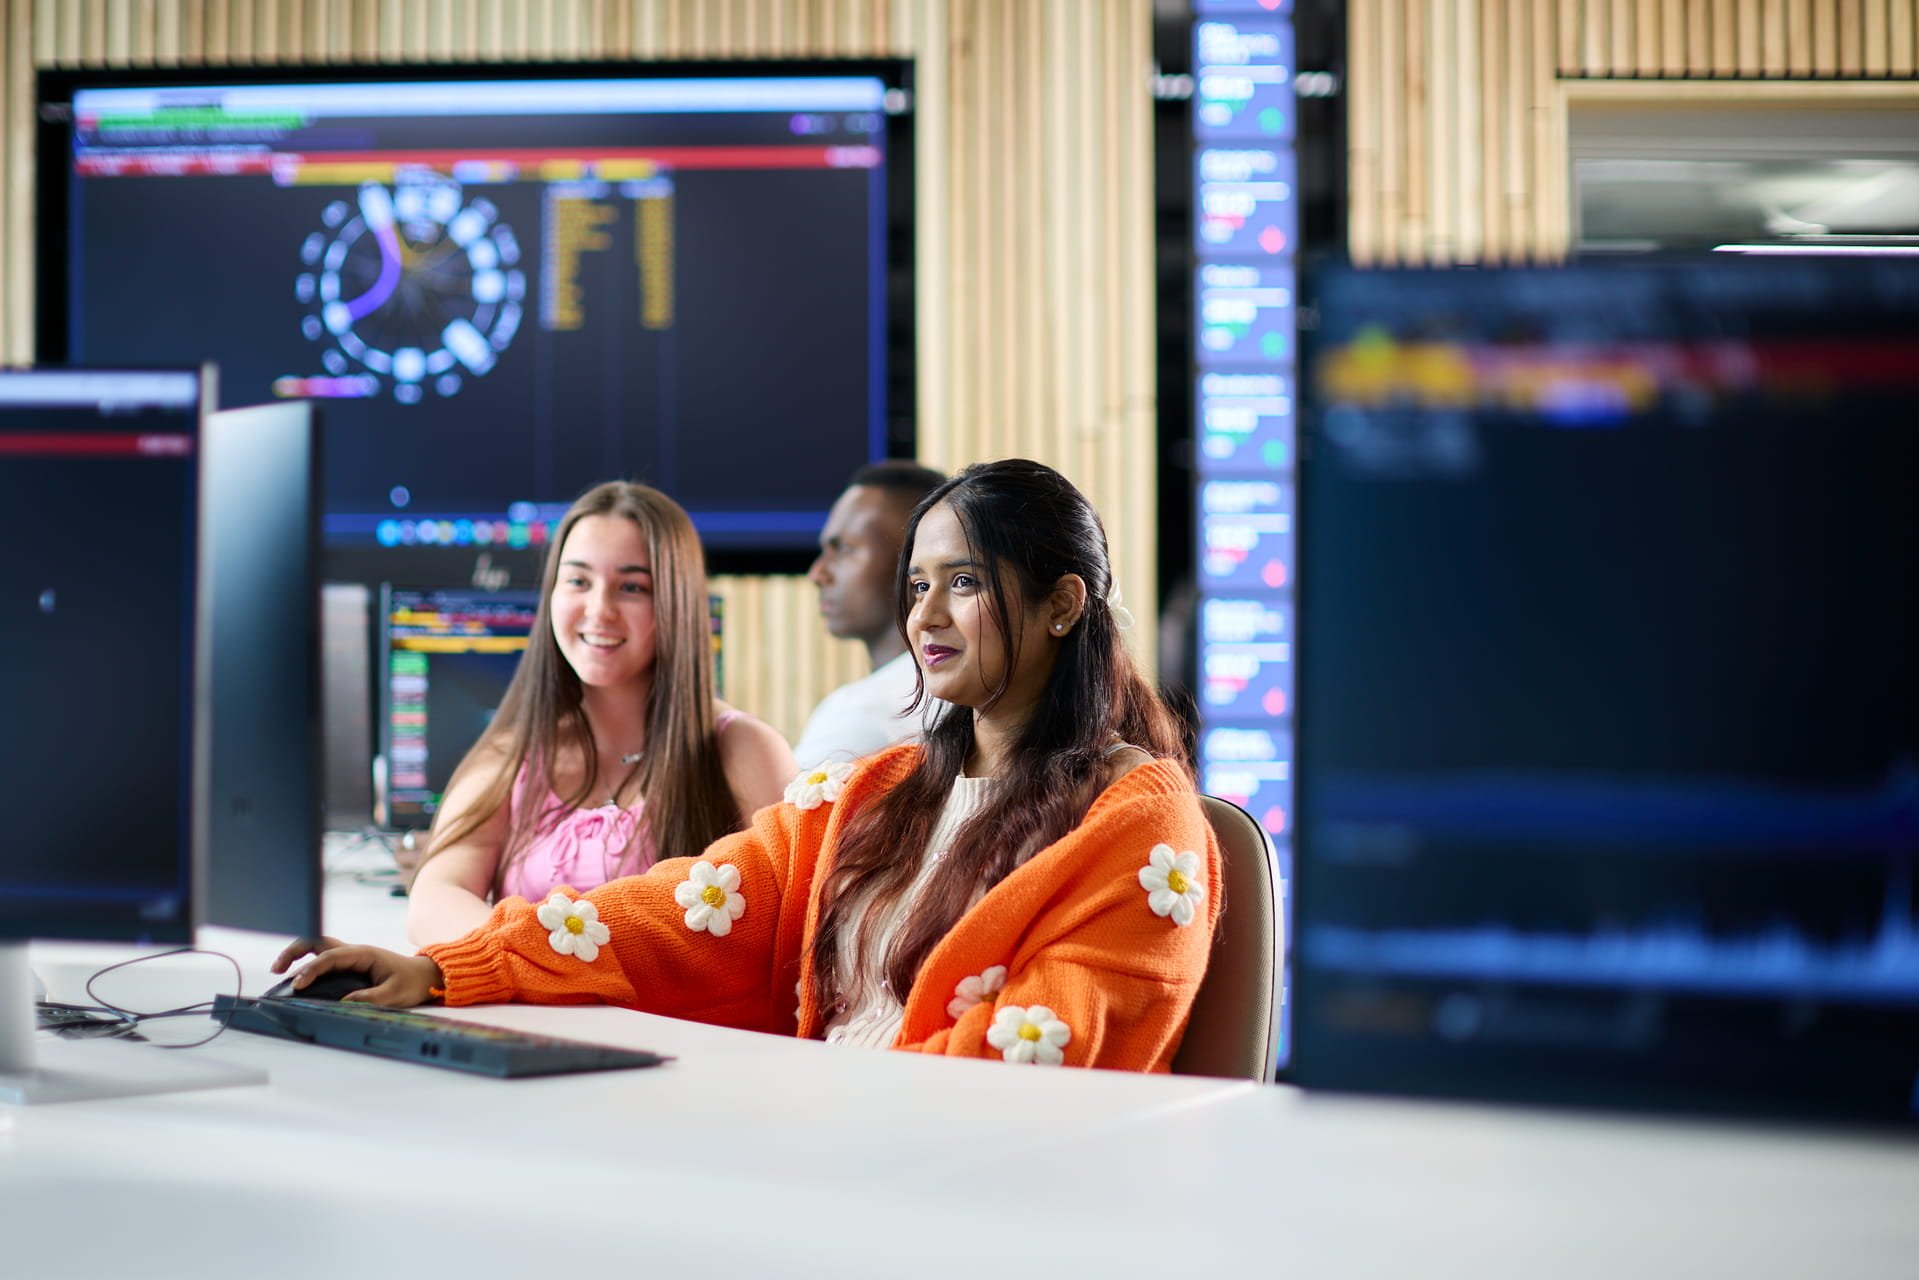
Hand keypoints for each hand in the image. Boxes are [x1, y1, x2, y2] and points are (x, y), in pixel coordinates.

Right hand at [271, 936, 443, 1007]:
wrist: (426, 975)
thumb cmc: (412, 983)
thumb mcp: (393, 995)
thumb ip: (369, 998)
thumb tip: (342, 1003)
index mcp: (364, 954)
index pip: (330, 957)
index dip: (312, 970)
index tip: (298, 984)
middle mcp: (354, 951)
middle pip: (318, 942)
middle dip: (295, 951)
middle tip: (277, 969)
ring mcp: (352, 956)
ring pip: (319, 947)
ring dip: (298, 955)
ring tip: (279, 971)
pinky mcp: (351, 964)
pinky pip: (324, 959)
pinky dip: (307, 964)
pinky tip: (298, 979)